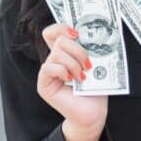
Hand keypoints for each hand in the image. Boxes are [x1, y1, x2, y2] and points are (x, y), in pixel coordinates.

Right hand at [37, 23, 108, 140]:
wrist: (93, 113)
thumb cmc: (95, 90)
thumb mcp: (95, 64)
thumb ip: (89, 50)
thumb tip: (92, 34)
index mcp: (65, 53)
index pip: (54, 32)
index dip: (62, 27)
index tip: (78, 33)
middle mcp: (54, 60)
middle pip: (59, 39)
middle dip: (77, 49)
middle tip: (88, 64)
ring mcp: (48, 71)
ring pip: (57, 53)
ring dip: (73, 64)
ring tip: (82, 77)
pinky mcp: (44, 83)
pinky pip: (49, 67)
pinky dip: (63, 71)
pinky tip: (71, 80)